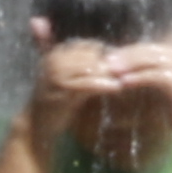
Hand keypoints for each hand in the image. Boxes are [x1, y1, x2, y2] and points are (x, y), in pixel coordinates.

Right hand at [23, 25, 141, 149]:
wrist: (37, 127)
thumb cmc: (58, 102)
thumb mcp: (70, 79)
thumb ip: (85, 64)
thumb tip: (110, 52)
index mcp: (56, 53)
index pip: (89, 44)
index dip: (108, 52)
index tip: (127, 59)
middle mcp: (54, 60)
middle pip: (92, 54)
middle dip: (112, 62)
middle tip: (134, 66)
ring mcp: (55, 75)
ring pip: (91, 67)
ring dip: (111, 72)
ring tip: (130, 77)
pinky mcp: (60, 90)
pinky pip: (86, 83)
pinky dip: (103, 85)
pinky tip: (117, 88)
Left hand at [118, 37, 171, 131]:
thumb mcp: (167, 90)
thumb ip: (154, 77)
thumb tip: (128, 72)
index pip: (153, 47)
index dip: (131, 50)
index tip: (111, 57)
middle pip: (151, 49)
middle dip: (127, 54)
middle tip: (106, 60)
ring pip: (152, 59)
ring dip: (130, 63)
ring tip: (111, 69)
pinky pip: (155, 75)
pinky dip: (138, 77)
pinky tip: (123, 82)